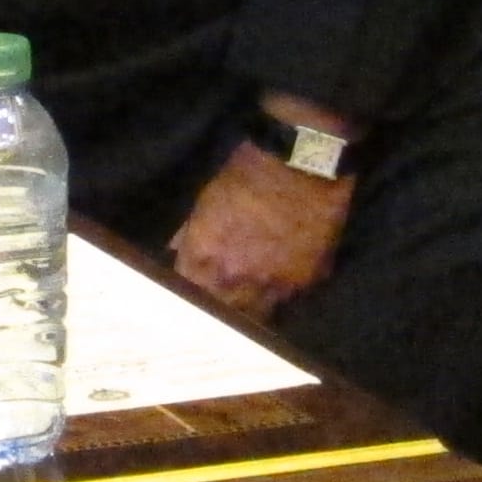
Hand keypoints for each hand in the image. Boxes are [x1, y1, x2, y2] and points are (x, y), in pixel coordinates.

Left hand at [169, 141, 352, 316]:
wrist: (299, 166)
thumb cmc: (243, 177)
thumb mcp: (204, 202)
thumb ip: (188, 235)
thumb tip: (175, 252)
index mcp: (205, 258)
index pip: (188, 295)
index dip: (188, 297)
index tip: (188, 298)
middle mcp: (237, 279)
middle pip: (223, 312)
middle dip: (218, 311)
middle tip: (218, 309)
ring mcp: (274, 285)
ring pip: (257, 315)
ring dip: (250, 311)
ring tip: (246, 309)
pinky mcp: (306, 281)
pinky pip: (288, 300)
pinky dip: (279, 297)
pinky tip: (276, 290)